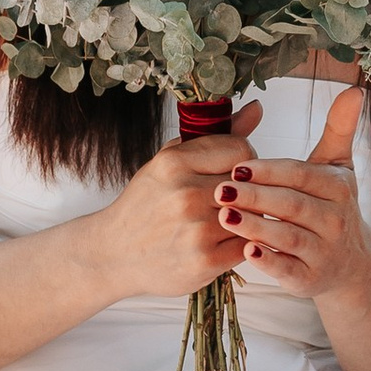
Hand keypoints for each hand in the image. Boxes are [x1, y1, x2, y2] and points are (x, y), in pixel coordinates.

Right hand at [75, 99, 260, 306]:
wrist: (113, 254)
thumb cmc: (146, 204)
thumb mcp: (170, 161)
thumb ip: (216, 135)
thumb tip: (257, 108)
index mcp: (174, 163)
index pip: (243, 149)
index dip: (245, 160)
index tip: (235, 171)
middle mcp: (185, 194)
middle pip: (250, 183)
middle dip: (247, 190)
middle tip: (230, 199)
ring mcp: (196, 230)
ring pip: (253, 214)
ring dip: (247, 218)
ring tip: (225, 220)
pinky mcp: (205, 262)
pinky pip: (249, 244)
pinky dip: (242, 243)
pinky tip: (224, 241)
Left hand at [217, 87, 370, 300]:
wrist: (351, 264)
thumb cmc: (332, 206)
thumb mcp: (337, 167)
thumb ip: (340, 129)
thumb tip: (356, 89)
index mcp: (338, 188)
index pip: (301, 175)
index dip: (270, 171)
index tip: (238, 166)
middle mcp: (337, 221)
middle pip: (293, 206)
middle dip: (256, 198)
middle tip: (220, 190)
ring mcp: (326, 253)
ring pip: (289, 237)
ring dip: (256, 227)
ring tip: (224, 216)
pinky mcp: (311, 280)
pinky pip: (289, 270)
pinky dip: (270, 262)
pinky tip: (246, 251)